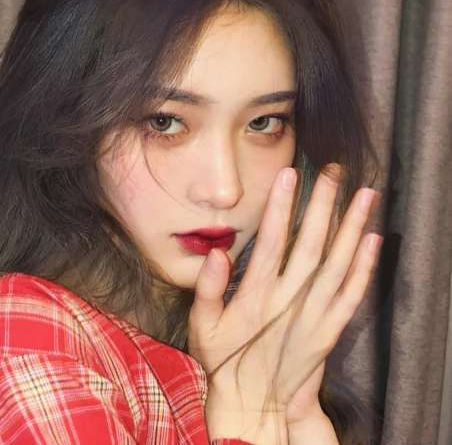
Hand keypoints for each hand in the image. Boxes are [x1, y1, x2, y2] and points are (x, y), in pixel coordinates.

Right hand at [187, 163, 382, 415]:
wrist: (253, 403)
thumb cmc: (223, 360)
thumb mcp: (201, 325)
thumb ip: (209, 288)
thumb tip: (218, 250)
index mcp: (256, 296)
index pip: (273, 241)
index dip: (282, 206)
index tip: (291, 174)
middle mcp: (290, 301)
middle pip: (311, 245)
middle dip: (324, 204)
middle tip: (335, 172)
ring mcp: (314, 315)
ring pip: (338, 264)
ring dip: (353, 227)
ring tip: (366, 194)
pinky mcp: (330, 330)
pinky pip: (352, 294)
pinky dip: (365, 266)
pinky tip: (374, 240)